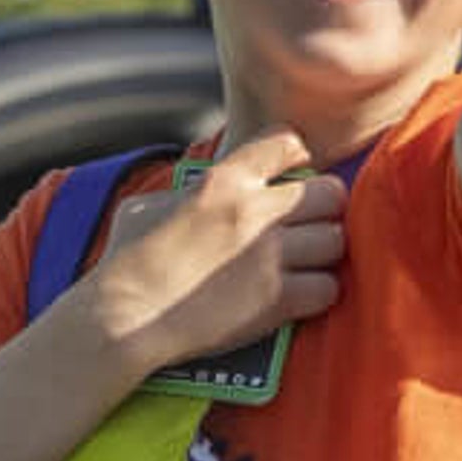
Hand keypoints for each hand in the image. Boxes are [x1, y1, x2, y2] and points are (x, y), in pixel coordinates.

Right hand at [86, 132, 346, 372]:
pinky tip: (300, 298)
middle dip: (324, 211)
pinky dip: (320, 294)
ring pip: (335, 241)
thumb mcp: (150, 204)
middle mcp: (254, 211)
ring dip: (325, 254)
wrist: (126, 317)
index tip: (292, 179)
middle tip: (308, 230)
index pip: (288, 143)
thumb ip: (187, 192)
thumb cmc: (127, 264)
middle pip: (330, 194)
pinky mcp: (277, 301)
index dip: (297, 160)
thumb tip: (194, 191)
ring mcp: (269, 255)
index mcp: (224, 179)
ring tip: (306, 266)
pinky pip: (328, 288)